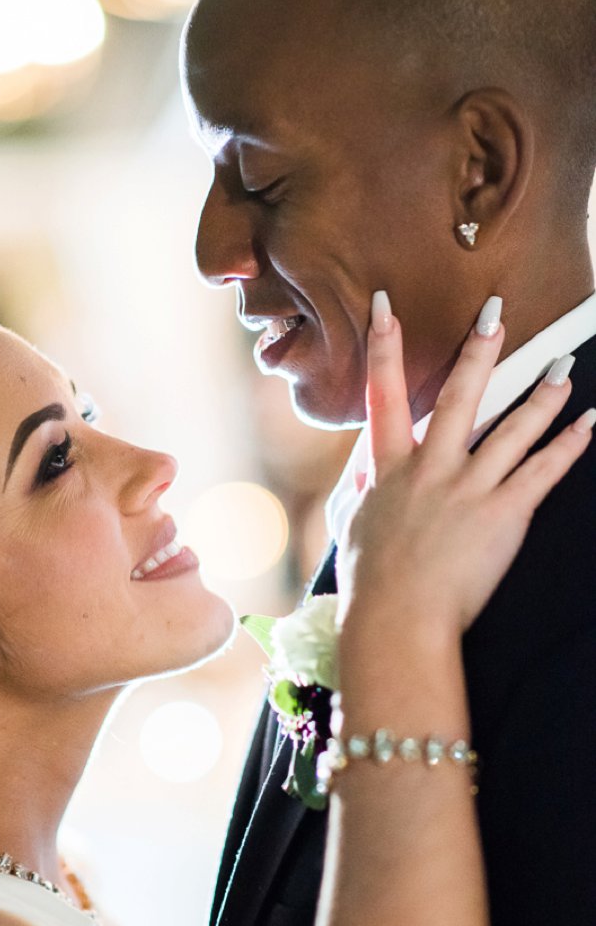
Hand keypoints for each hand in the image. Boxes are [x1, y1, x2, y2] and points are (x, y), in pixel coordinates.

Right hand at [339, 292, 593, 638]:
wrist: (398, 619)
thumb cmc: (370, 580)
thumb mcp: (353, 523)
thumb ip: (364, 483)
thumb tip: (367, 461)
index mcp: (389, 469)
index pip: (384, 396)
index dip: (384, 348)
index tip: (386, 306)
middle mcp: (431, 469)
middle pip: (459, 398)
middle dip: (478, 351)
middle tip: (496, 313)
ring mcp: (469, 490)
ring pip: (511, 429)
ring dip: (541, 394)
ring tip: (564, 367)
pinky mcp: (503, 515)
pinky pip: (543, 472)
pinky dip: (569, 445)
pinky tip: (588, 422)